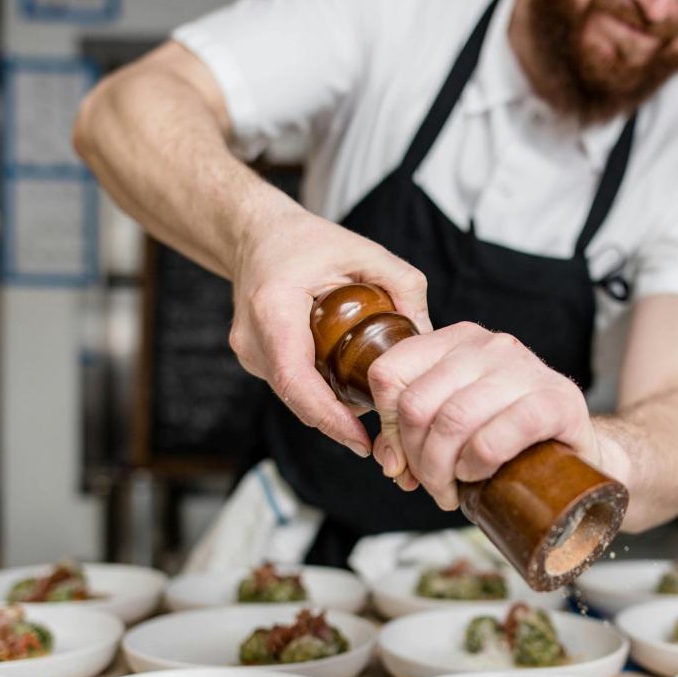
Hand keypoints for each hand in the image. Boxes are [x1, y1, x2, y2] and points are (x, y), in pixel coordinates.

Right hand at [228, 201, 430, 455]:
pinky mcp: (256, 360)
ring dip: (332, 408)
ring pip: (296, 396)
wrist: (257, 235)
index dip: (330, 418)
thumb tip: (427, 332)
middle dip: (340, 421)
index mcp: (273, 308)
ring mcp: (250, 353)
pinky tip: (352, 387)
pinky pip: (293, 386)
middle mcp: (253, 338)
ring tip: (375, 407)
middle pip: (298, 397)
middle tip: (386, 433)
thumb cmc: (306, 240)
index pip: (296, 380)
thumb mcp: (363, 251)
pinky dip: (322, 393)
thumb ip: (403, 284)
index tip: (362, 441)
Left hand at [366, 322, 600, 509]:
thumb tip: (388, 461)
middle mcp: (489, 345)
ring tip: (451, 491)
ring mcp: (525, 368)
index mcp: (456, 341)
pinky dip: (477, 464)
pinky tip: (479, 475)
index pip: (389, 372)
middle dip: (416, 458)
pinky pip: (495, 436)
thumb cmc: (509, 438)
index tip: (401, 459)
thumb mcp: (453, 423)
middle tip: (431, 485)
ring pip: (452, 420)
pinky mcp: (557, 400)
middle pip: (417, 403)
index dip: (387, 426)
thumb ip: (413, 431)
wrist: (580, 451)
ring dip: (442, 470)